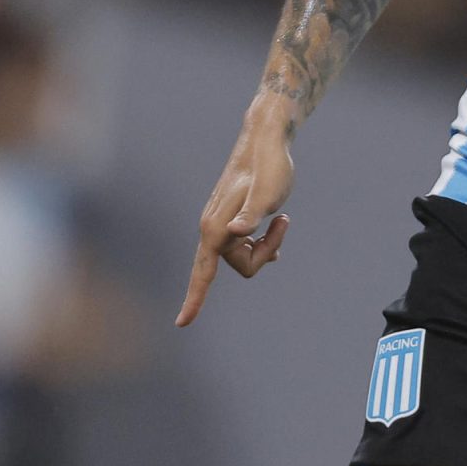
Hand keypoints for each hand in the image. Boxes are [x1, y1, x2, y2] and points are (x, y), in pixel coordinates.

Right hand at [175, 110, 294, 325]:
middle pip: (241, 266)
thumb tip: (237, 232)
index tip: (182, 324)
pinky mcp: (231, 221)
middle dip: (265, 253)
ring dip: (268, 242)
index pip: (203, 272)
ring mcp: (221, 225)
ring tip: (282, 217)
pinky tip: (277, 224)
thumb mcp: (267, 192)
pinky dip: (265, 241)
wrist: (265, 141)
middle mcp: (213, 229)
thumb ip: (252, 214)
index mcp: (216, 228)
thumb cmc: (269, 167)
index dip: (194, 299)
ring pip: (246, 255)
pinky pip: (247, 246)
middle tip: (284, 220)